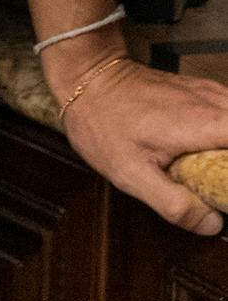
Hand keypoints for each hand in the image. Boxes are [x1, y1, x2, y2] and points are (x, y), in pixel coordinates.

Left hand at [56, 51, 227, 235]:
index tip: (227, 191)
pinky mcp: (206, 92)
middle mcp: (216, 103)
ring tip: (218, 176)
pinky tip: (215, 157)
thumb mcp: (130, 173)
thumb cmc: (103, 122)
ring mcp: (213, 94)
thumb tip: (212, 224)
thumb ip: (174, 203)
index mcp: (205, 124)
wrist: (87, 76)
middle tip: (221, 186)